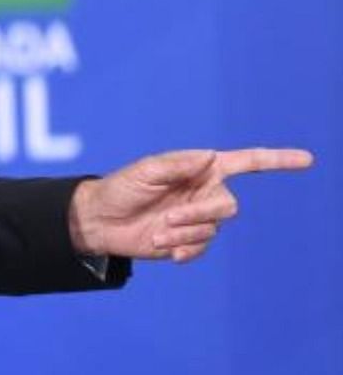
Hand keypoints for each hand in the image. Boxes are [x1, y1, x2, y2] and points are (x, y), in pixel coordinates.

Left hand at [68, 148, 312, 261]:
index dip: (276, 160)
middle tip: (167, 218)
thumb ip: (177, 164)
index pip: (246, 163)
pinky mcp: (188, 240)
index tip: (306, 159)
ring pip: (212, 230)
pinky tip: (164, 248)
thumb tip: (208, 157)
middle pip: (227, 206)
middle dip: (198, 214)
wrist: (100, 220)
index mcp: (202, 169)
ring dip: (183, 233)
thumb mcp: (145, 170)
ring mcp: (198, 218)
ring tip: (156, 231)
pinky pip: (200, 249)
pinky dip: (183, 250)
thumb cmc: (120, 188)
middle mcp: (205, 192)